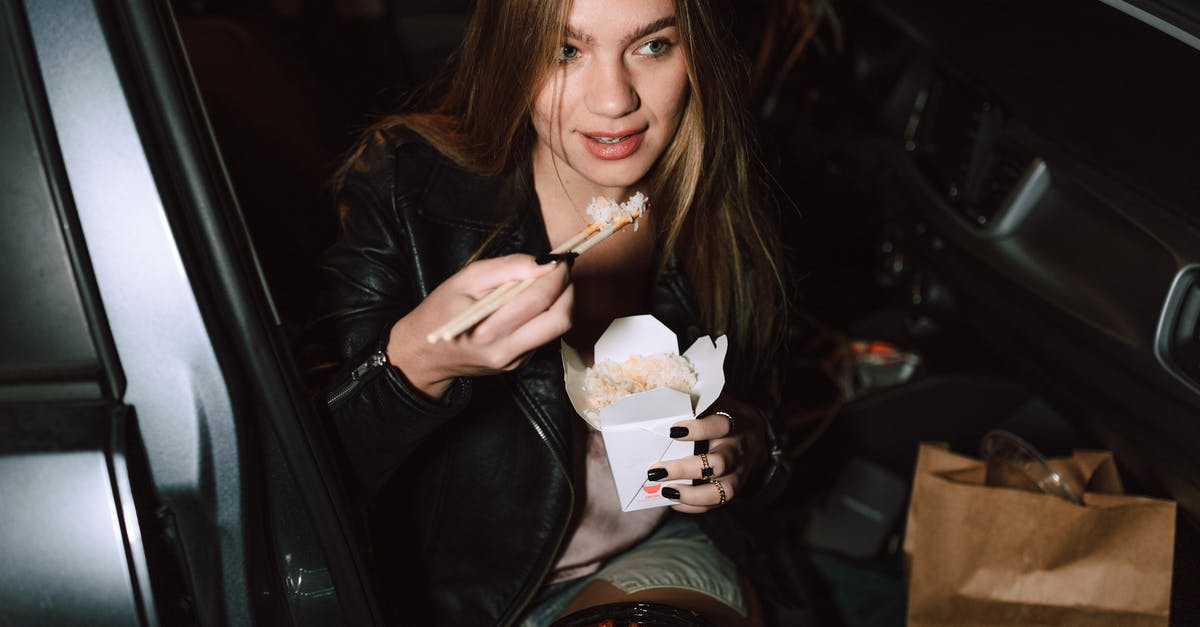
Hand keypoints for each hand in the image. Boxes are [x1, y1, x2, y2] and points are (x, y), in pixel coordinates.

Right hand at [386, 254, 573, 397]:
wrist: (425, 353)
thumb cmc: (441, 310)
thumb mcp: (466, 279)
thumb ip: (508, 268)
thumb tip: (545, 263)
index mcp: (489, 330)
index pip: (539, 300)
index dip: (557, 275)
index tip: (560, 258)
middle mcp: (507, 351)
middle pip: (560, 319)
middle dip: (568, 289)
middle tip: (561, 269)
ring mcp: (516, 361)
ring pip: (559, 329)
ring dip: (562, 301)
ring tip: (548, 282)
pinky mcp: (520, 364)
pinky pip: (546, 336)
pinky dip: (547, 314)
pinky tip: (532, 303)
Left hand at [648, 395, 767, 512]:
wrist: (758, 437)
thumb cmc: (724, 417)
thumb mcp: (715, 403)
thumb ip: (693, 403)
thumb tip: (654, 398)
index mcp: (733, 423)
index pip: (719, 425)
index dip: (697, 430)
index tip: (672, 431)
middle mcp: (737, 449)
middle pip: (718, 463)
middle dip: (685, 469)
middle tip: (656, 471)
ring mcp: (738, 472)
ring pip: (721, 490)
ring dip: (692, 494)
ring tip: (666, 491)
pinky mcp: (735, 488)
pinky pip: (717, 503)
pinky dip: (694, 506)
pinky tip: (673, 501)